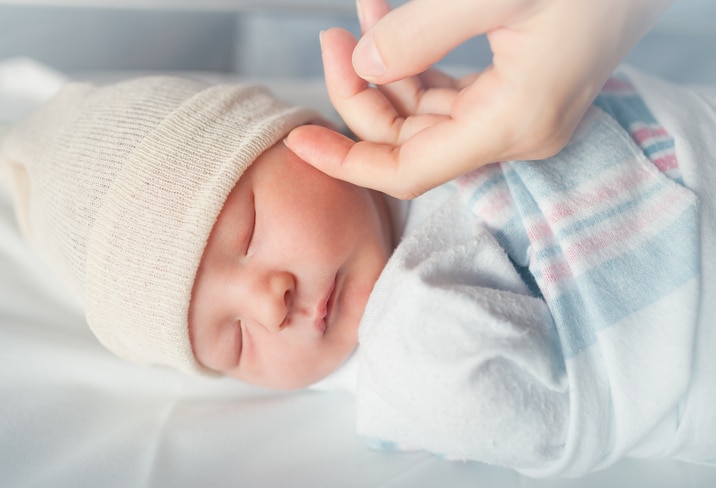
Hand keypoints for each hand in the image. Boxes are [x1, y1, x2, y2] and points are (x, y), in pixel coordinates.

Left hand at [286, 0, 672, 198]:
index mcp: (511, 123)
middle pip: (409, 140)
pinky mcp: (519, 92)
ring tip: (361, 16)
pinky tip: (392, 24)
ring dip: (386, 70)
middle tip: (333, 38)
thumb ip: (419, 34)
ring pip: (426, 114)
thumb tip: (364, 65)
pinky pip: (449, 92)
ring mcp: (518, 114)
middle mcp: (515, 132)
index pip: (406, 171)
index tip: (298, 141)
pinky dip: (416, 62)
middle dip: (361, 92)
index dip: (346, 162)